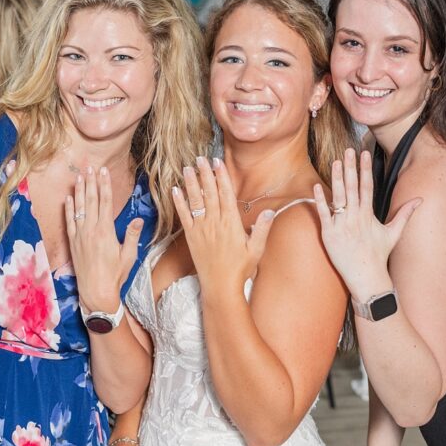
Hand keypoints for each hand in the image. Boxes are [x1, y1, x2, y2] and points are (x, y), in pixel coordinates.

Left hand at [66, 167, 143, 313]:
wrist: (96, 292)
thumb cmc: (115, 275)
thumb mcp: (128, 255)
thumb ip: (131, 235)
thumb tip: (137, 220)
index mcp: (106, 231)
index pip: (105, 202)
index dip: (105, 185)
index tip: (104, 172)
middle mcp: (91, 230)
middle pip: (91, 200)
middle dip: (91, 182)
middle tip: (90, 167)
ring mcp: (80, 235)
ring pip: (79, 207)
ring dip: (79, 191)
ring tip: (79, 176)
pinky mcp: (73, 242)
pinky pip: (69, 221)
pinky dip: (68, 208)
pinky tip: (68, 198)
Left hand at [171, 156, 274, 290]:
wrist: (220, 287)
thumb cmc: (241, 269)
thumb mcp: (256, 250)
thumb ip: (262, 229)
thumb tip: (270, 212)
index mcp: (231, 224)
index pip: (226, 194)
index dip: (221, 177)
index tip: (218, 162)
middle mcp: (215, 223)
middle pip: (210, 193)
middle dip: (205, 174)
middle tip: (201, 158)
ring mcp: (201, 230)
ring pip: (195, 201)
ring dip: (191, 183)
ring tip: (188, 168)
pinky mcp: (191, 238)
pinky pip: (184, 216)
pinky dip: (179, 202)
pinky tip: (175, 190)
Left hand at [312, 149, 421, 296]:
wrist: (367, 277)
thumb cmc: (379, 255)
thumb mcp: (394, 233)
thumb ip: (405, 214)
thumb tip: (420, 200)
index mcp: (369, 215)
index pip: (367, 186)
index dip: (365, 169)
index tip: (364, 153)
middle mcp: (356, 217)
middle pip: (352, 187)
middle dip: (351, 167)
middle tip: (348, 150)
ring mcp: (342, 225)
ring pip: (338, 197)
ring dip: (337, 178)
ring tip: (336, 161)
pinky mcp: (329, 234)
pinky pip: (324, 214)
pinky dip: (320, 200)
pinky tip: (316, 186)